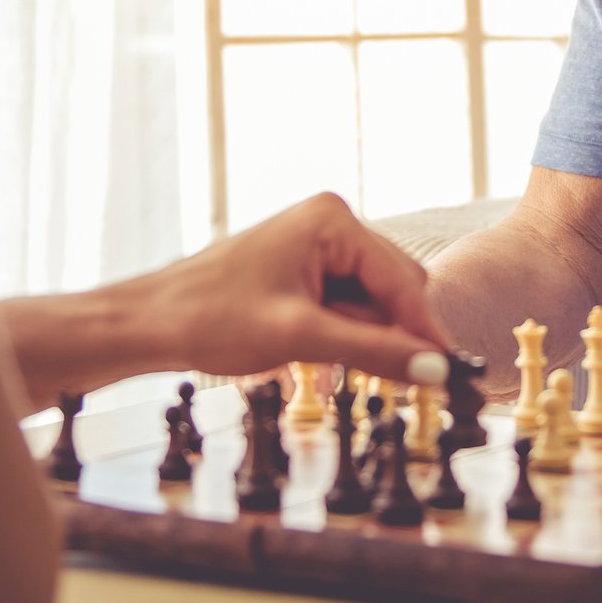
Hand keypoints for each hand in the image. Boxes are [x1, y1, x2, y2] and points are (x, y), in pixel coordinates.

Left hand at [151, 193, 452, 380]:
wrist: (150, 323)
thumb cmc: (209, 317)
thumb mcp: (300, 338)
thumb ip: (374, 351)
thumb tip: (434, 369)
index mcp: (333, 221)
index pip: (402, 281)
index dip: (426, 331)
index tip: (451, 374)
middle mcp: (330, 224)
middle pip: (394, 290)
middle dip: (390, 335)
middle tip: (392, 382)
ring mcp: (316, 247)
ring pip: (372, 304)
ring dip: (361, 339)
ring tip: (318, 362)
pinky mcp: (303, 271)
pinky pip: (346, 307)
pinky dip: (342, 337)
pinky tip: (314, 357)